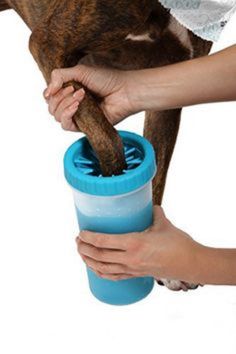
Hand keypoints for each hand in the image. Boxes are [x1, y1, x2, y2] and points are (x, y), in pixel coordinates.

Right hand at [43, 65, 137, 130]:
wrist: (124, 92)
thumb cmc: (106, 80)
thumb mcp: (80, 71)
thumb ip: (59, 76)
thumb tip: (46, 92)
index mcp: (70, 92)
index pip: (50, 96)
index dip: (50, 91)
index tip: (60, 85)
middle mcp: (72, 104)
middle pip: (51, 106)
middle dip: (59, 96)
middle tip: (75, 88)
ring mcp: (78, 116)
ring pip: (56, 116)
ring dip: (65, 104)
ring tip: (81, 95)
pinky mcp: (83, 126)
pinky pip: (65, 125)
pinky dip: (67, 114)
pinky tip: (76, 106)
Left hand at [76, 206, 202, 281]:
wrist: (191, 263)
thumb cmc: (179, 244)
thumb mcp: (163, 224)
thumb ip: (153, 212)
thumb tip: (149, 205)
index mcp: (135, 243)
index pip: (104, 241)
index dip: (89, 237)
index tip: (81, 232)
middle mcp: (130, 258)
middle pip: (99, 256)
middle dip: (84, 248)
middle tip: (78, 240)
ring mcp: (132, 269)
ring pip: (103, 268)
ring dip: (89, 261)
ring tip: (81, 253)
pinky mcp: (137, 275)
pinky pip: (114, 276)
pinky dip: (101, 273)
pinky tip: (95, 269)